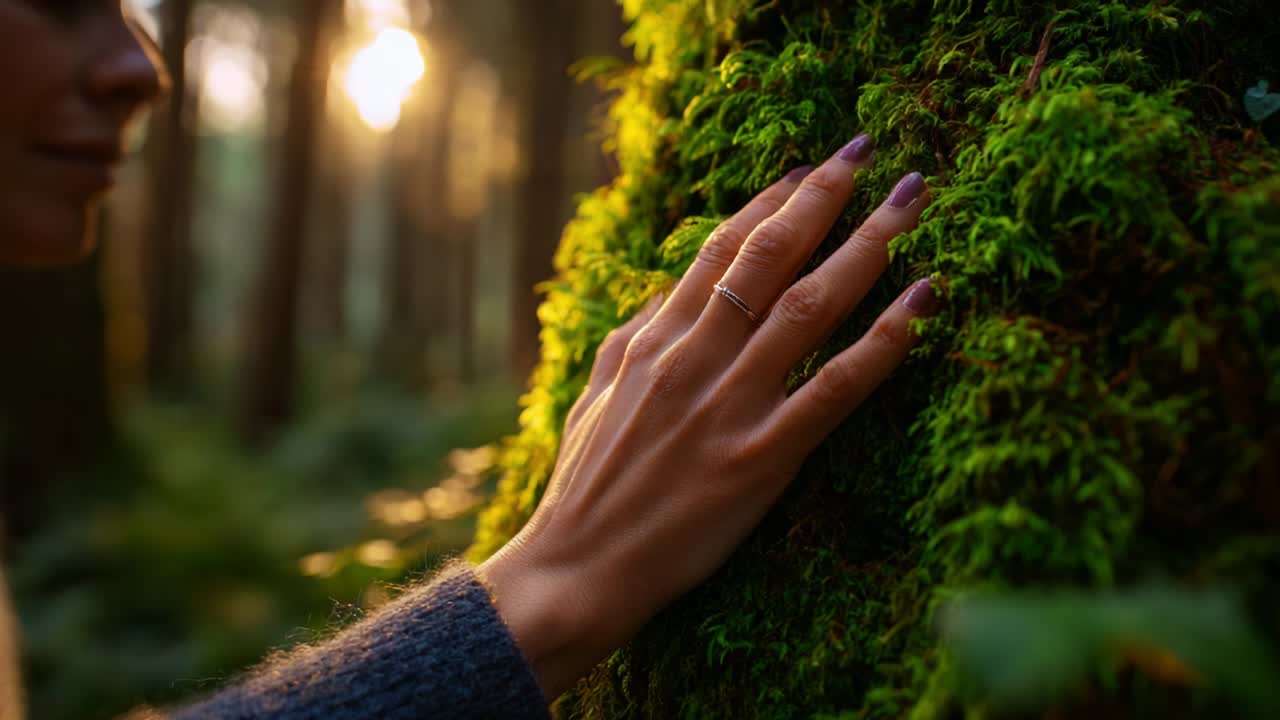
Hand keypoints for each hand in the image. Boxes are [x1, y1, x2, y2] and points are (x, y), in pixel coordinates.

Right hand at [478, 135, 939, 698]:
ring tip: (911, 202)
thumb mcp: (595, 395)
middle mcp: (695, 358)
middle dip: (825, 197)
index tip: (809, 170)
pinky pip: (834, 390)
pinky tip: (922, 305)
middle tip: (870, 154)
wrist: (577, 570)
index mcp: (654, 340)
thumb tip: (669, 291)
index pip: (720, 250)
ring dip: (867, 246)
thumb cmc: (586, 488)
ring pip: (811, 306)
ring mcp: (730, 406)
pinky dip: (883, 343)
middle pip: (771, 257)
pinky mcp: (761, 459)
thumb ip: (634, 337)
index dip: (770, 202)